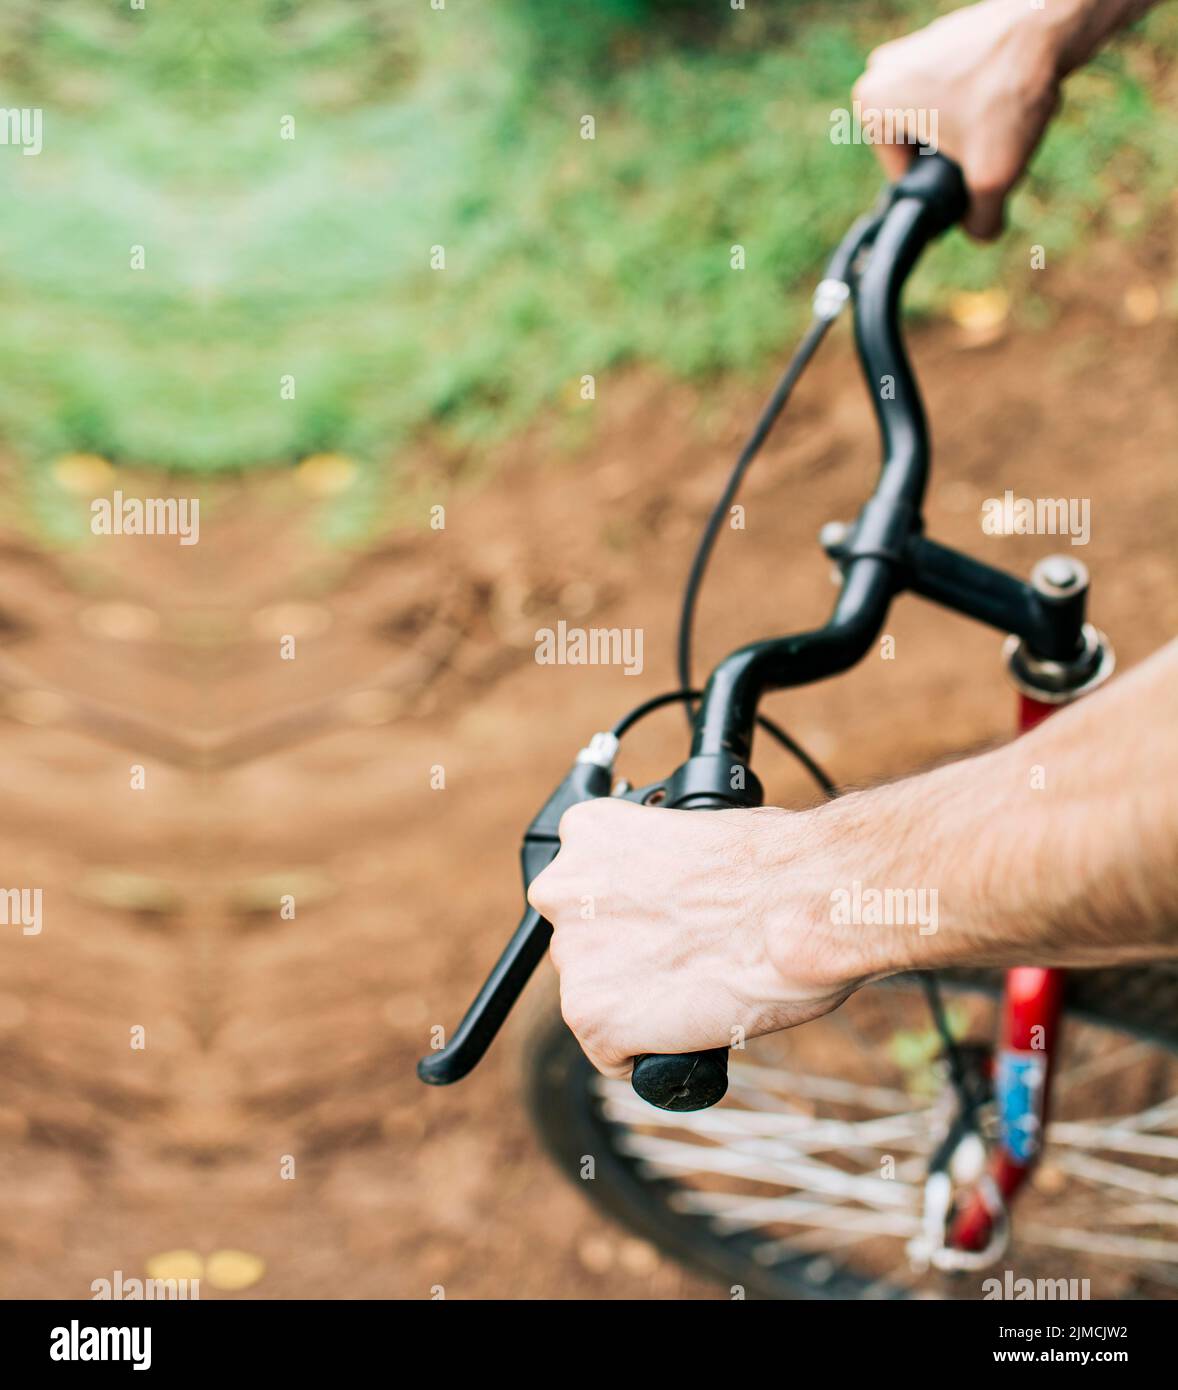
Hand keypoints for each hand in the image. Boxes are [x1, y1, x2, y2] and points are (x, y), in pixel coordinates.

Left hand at [526, 798, 864, 1079]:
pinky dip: (644, 1052)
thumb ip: (657, 861)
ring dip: (635, 1000)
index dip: (628, 908)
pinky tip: (687, 1028)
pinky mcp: (593, 1019)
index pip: (584, 885)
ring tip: (697, 986)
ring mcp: (575, 958)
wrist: (802, 904)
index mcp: (587, 834)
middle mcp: (563, 891)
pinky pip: (611, 1053)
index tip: (662, 918)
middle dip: (626, 954)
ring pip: (595, 995)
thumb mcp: (695, 827)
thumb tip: (671, 887)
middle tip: (684, 955)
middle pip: (584, 940)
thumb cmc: (774, 863)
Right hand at [853, 0, 1062, 238]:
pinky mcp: (941, 38)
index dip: (943, 189)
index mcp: (871, 104)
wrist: (1050, 20)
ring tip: (1003, 118)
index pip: (903, 177)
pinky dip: (983, 102)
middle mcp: (881, 73)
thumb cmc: (1008, 90)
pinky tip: (1008, 96)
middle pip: (921, 150)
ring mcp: (910, 51)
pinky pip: (957, 93)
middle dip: (958, 158)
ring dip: (974, 131)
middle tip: (992, 145)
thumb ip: (980, 221)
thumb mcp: (992, 177)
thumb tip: (979, 232)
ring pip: (942, 122)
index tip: (973, 174)